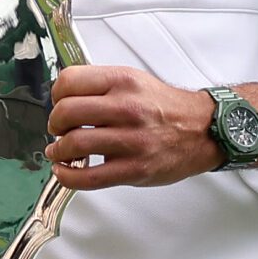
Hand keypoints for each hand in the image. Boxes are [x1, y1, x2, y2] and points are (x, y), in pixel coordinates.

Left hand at [45, 66, 222, 188]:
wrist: (203, 129)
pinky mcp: (134, 168)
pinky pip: (89, 177)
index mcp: (123, 82)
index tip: (58, 104)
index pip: (69, 81)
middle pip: (66, 112)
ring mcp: (131, 140)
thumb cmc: (165, 107)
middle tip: (58, 129)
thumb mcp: (134, 81)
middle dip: (54, 124)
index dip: (56, 95)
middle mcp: (127, 108)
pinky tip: (65, 171)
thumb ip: (100, 86)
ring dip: (58, 150)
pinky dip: (67, 176)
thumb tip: (62, 97)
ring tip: (60, 151)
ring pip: (74, 143)